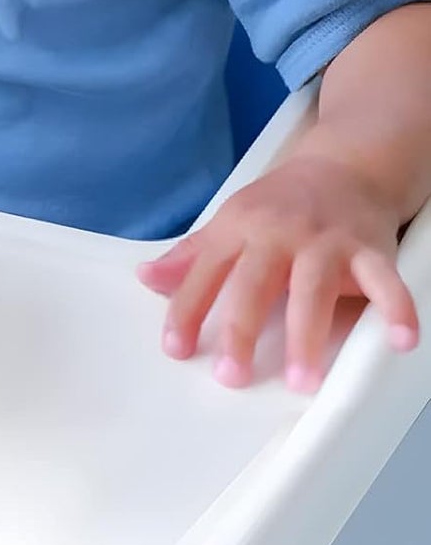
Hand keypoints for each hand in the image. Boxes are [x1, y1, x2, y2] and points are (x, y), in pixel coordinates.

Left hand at [137, 155, 417, 391]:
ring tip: (302, 381)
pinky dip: (397, 309)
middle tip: (231, 376)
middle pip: (253, 284)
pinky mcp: (370, 249)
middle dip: (241, 330)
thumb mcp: (230, 221)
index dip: (186, 310)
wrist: (344, 164)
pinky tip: (399, 340)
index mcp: (239, 228)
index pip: (204, 272)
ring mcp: (326, 241)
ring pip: (313, 289)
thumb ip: (192, 256)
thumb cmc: (281, 203)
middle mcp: (279, 234)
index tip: (174, 349)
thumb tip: (146, 278)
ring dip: (308, 335)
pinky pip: (385, 282)